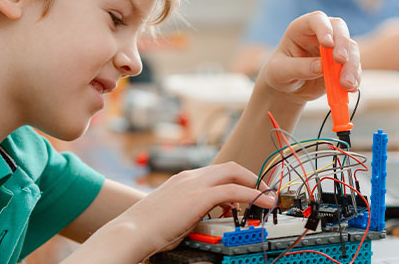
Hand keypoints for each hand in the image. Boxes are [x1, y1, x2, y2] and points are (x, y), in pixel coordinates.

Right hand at [83, 162, 275, 261]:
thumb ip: (191, 213)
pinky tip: (262, 202)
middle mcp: (190, 177)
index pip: (216, 172)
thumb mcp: (173, 215)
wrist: (132, 231)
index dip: (236, 180)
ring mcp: (194, 184)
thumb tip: (206, 222)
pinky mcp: (200, 196)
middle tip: (263, 193)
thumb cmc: (147, 229)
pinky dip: (253, 195)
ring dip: (254, 184)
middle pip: (229, 167)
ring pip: (234, 173)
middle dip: (250, 178)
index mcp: (183, 180)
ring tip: (267, 198)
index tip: (247, 192)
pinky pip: (235, 191)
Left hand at [257, 11, 361, 103]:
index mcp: (302, 29)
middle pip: (339, 29)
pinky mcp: (343, 64)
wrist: (288, 88)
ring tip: (346, 85)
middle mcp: (321, 34)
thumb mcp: (280, 72)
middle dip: (342, 44)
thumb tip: (321, 67)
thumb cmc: (280, 74)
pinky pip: (355, 67)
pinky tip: (350, 89)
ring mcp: (335, 48)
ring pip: (351, 49)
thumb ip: (299, 68)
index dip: (324, 28)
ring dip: (351, 66)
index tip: (327, 44)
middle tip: (341, 61)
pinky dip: (355, 77)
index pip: (316, 19)